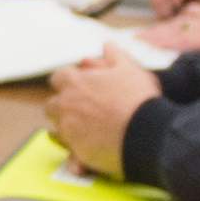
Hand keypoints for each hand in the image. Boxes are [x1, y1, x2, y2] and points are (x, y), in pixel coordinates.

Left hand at [45, 52, 161, 177]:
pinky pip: (69, 153)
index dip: (69, 81)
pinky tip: (89, 153)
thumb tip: (107, 46)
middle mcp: (66, 106)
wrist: (147, 133)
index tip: (80, 85)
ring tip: (90, 130)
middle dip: (63, 106)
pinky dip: (75, 154)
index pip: (58, 78)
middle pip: (52, 105)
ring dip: (69, 127)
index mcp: (75, 83)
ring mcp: (69, 130)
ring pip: (58, 129)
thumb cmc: (138, 98)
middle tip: (83, 109)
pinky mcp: (76, 152)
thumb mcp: (130, 69)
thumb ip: (115, 56)